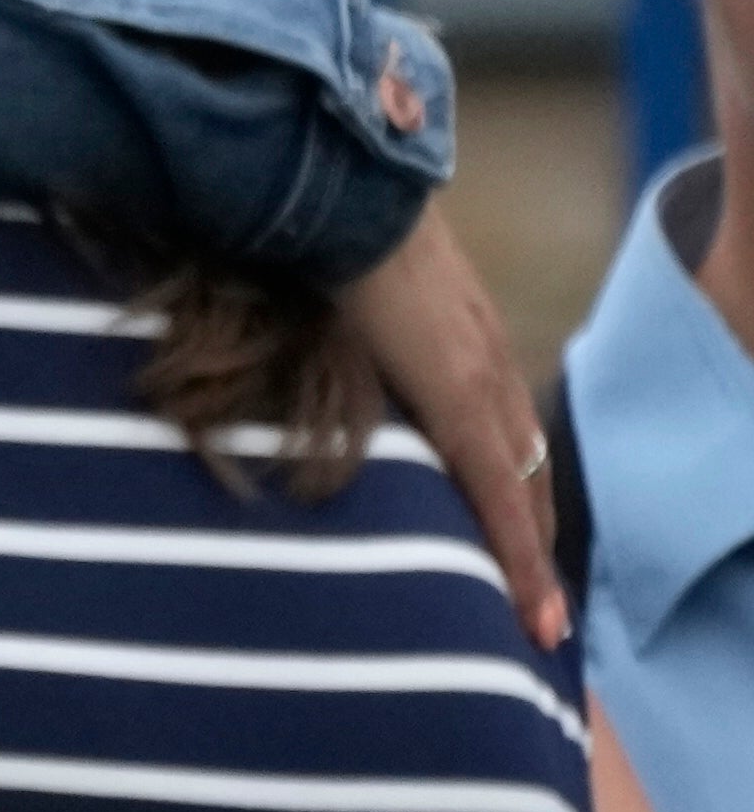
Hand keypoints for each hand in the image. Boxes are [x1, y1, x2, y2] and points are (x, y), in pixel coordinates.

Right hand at [340, 210, 564, 646]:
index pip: (498, 423)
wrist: (341, 189)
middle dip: (533, 533)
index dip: (506, 481)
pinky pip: (501, 496)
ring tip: (539, 622)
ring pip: (525, 489)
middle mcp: (487, 356)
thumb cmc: (320, 226)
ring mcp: (483, 377)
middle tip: (536, 599)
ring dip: (534, 557)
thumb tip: (271, 328)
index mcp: (458, 332)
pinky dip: (520, 557)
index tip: (507, 529)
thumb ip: (323, 317)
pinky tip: (532, 609)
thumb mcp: (332, 284)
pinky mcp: (464, 402)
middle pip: (526, 463)